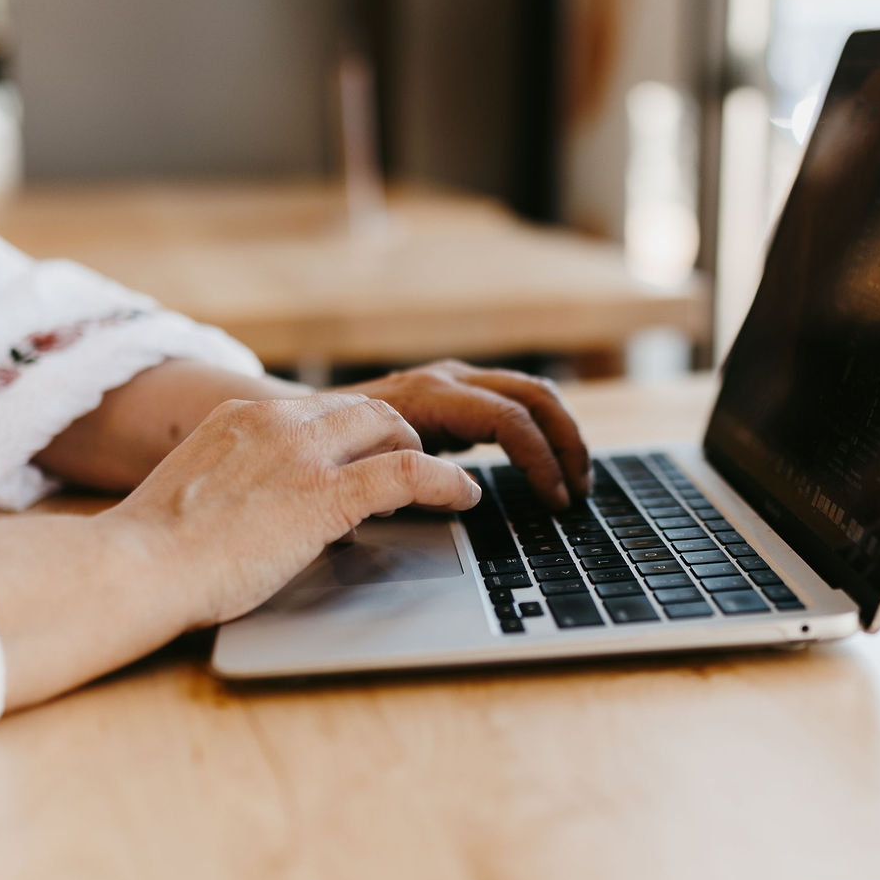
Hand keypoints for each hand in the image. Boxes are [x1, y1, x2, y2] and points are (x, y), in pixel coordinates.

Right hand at [110, 392, 481, 627]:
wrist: (135, 568)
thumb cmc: (152, 553)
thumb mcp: (198, 493)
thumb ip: (238, 484)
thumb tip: (271, 508)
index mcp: (239, 417)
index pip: (319, 408)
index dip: (358, 431)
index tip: (373, 452)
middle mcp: (274, 421)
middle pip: (364, 408)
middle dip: (397, 435)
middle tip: (416, 464)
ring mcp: (301, 454)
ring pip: (392, 428)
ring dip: (424, 454)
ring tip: (446, 483)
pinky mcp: (324, 494)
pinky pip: (409, 474)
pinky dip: (446, 482)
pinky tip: (463, 497)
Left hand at [339, 361, 589, 508]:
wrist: (299, 420)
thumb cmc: (326, 453)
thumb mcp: (364, 472)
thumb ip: (409, 481)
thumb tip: (461, 498)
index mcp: (429, 395)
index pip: (509, 419)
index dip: (539, 461)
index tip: (555, 501)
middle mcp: (448, 378)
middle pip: (534, 396)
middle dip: (567, 443)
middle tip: (581, 490)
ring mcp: (454, 381)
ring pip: (532, 393)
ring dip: (561, 434)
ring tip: (576, 480)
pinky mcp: (456, 393)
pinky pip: (514, 401)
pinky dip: (541, 430)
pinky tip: (550, 465)